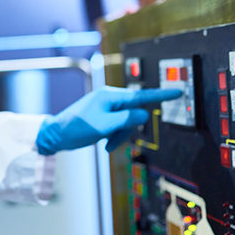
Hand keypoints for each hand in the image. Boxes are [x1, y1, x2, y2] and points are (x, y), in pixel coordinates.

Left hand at [36, 87, 181, 154]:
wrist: (56, 135)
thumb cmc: (76, 128)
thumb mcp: (105, 126)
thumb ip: (127, 119)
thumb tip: (144, 114)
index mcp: (110, 96)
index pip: (141, 95)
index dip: (161, 94)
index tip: (178, 90)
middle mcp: (110, 98)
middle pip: (134, 113)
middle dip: (127, 130)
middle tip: (112, 140)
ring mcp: (106, 107)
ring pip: (126, 122)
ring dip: (119, 135)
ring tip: (106, 143)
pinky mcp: (103, 116)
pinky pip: (118, 126)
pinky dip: (114, 135)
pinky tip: (104, 142)